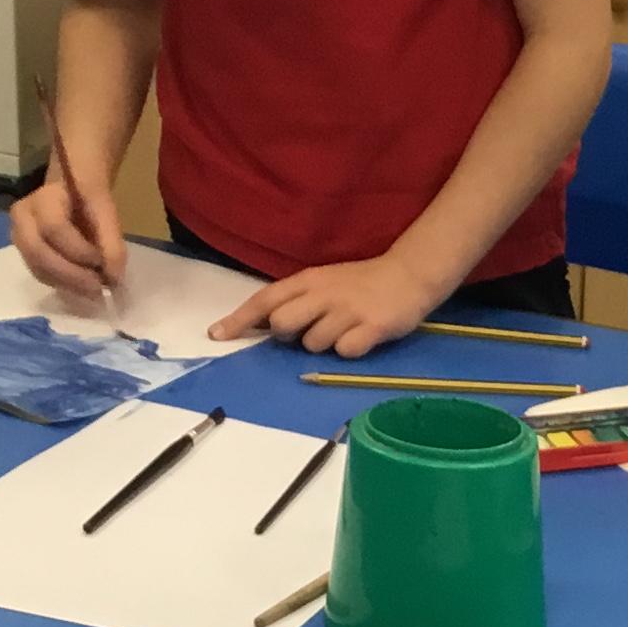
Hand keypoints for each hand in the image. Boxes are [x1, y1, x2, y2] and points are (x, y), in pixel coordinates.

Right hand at [10, 173, 124, 301]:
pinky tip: (81, 286)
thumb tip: (114, 279)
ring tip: (93, 288)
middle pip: (37, 251)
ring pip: (36, 266)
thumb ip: (111, 242)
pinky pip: (39, 274)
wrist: (69, 191)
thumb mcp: (105, 211)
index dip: (78, 251)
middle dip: (69, 275)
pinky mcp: (24, 251)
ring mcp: (19, 234)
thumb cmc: (87, 198)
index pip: (54, 227)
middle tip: (97, 287)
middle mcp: (23, 215)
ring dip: (67, 283)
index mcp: (45, 196)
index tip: (102, 262)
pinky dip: (62, 284)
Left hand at [217, 255, 441, 357]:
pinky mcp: (372, 327)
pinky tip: (363, 337)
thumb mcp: (324, 282)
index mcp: (309, 280)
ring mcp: (348, 310)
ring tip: (344, 330)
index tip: (217, 335)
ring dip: (324, 344)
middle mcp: (324, 293)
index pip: (265, 300)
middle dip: (288, 336)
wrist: (410, 275)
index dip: (239, 319)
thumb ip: (297, 300)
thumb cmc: (362, 283)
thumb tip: (269, 325)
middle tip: (307, 332)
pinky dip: (350, 350)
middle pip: (283, 324)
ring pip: (314, 343)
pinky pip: (345, 351)